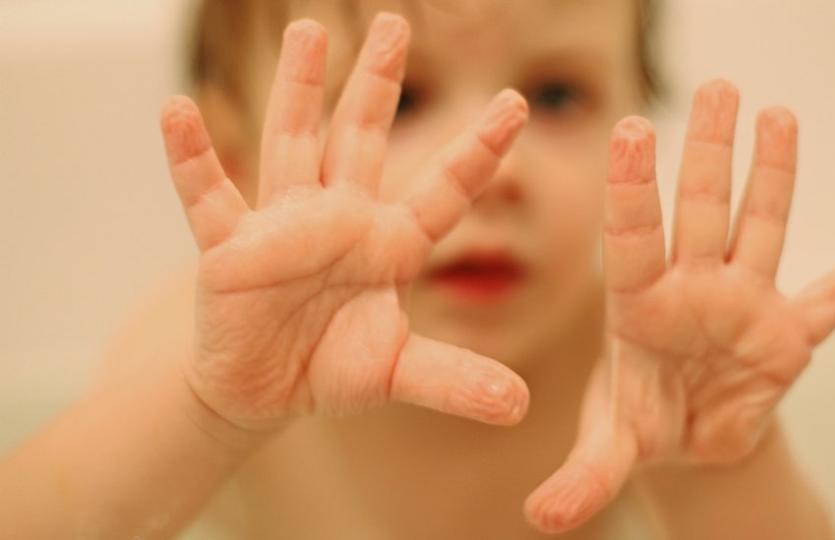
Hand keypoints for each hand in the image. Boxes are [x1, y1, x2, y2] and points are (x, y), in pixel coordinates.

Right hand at [159, 14, 529, 433]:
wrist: (262, 391)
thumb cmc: (332, 368)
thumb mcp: (398, 373)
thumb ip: (454, 380)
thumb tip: (519, 405)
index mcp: (389, 245)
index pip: (443, 189)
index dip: (478, 149)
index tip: (517, 104)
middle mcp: (340, 219)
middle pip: (362, 138)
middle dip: (378, 84)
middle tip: (394, 24)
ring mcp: (283, 226)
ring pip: (292, 143)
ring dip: (297, 89)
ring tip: (307, 30)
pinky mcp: (229, 248)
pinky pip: (209, 196)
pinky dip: (191, 157)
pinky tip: (177, 111)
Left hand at [525, 79, 834, 531]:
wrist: (690, 438)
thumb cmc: (643, 421)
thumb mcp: (611, 450)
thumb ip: (581, 478)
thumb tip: (542, 521)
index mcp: (639, 307)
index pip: (632, 237)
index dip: (632, 188)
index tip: (630, 129)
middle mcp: (692, 290)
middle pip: (701, 210)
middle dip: (708, 152)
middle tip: (717, 88)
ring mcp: (744, 306)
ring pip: (761, 229)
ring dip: (773, 176)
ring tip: (778, 117)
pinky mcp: (789, 336)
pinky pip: (829, 303)